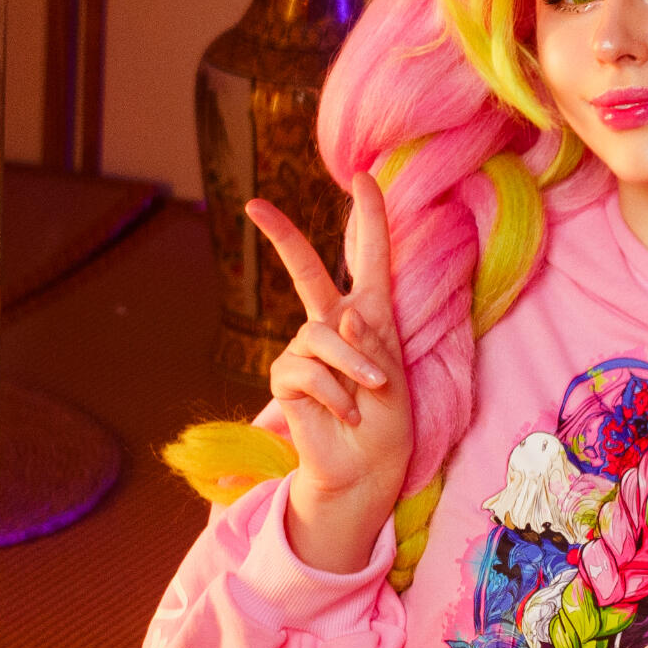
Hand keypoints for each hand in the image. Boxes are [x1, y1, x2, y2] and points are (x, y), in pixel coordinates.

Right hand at [251, 182, 411, 578]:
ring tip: (367, 394)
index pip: (368, 260)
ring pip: (319, 335)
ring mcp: (307, 352)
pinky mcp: (287, 380)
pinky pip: (304, 371)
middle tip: (254, 204)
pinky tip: (343, 413)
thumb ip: (370, 344)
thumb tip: (340, 317)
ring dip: (351, 366)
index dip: (368, 219)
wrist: (367, 470)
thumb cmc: (388, 426)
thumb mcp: (394, 379)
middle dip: (282, 237)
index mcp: (372, 318)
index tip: (364, 177)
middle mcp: (335, 327)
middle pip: (307, 272)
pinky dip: (331, 392)